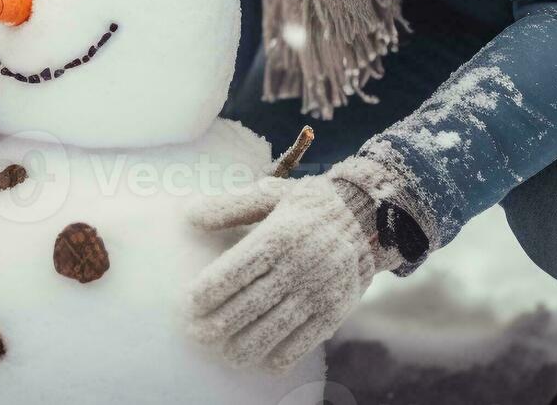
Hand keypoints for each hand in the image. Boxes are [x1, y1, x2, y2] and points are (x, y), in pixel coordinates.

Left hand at [185, 173, 378, 372]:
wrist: (367, 218)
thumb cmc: (307, 206)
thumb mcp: (270, 195)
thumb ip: (230, 206)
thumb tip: (188, 216)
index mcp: (279, 235)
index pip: (237, 269)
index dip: (211, 290)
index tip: (190, 303)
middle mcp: (298, 265)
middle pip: (251, 303)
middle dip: (219, 323)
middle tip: (196, 334)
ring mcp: (318, 291)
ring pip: (274, 328)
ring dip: (245, 345)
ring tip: (223, 354)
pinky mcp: (334, 311)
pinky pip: (304, 341)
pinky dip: (282, 356)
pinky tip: (263, 362)